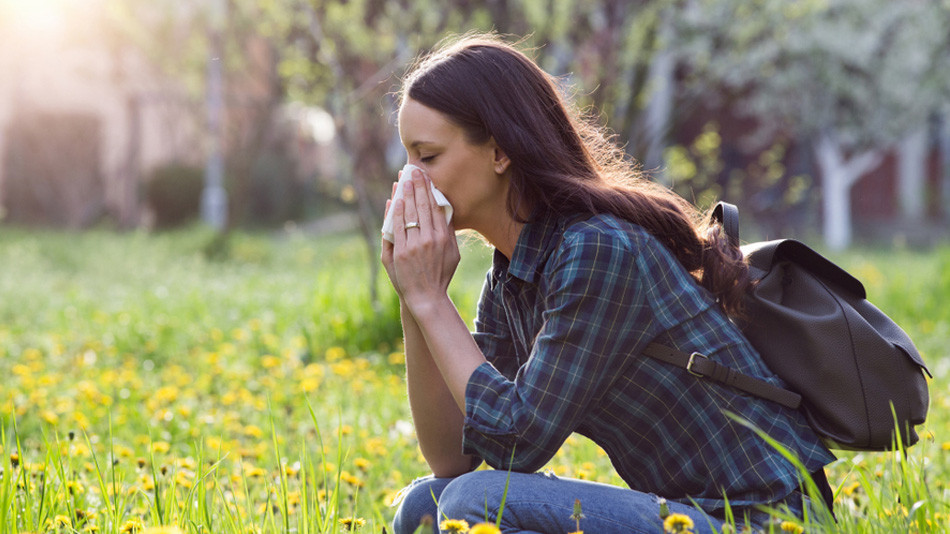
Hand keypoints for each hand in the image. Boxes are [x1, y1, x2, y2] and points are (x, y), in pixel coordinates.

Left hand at [381, 169, 459, 311]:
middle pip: (423, 206)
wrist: (427, 297)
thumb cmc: (441, 275)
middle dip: (418, 186)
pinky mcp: (401, 252)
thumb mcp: (453, 254)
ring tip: (403, 180)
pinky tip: (395, 200)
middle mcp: (430, 239)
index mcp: (444, 238)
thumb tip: (445, 212)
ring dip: (406, 194)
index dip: (430, 189)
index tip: (426, 176)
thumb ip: (449, 233)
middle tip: (413, 170)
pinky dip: (396, 212)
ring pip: (409, 213)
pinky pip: (397, 227)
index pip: (436, 207)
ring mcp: (414, 245)